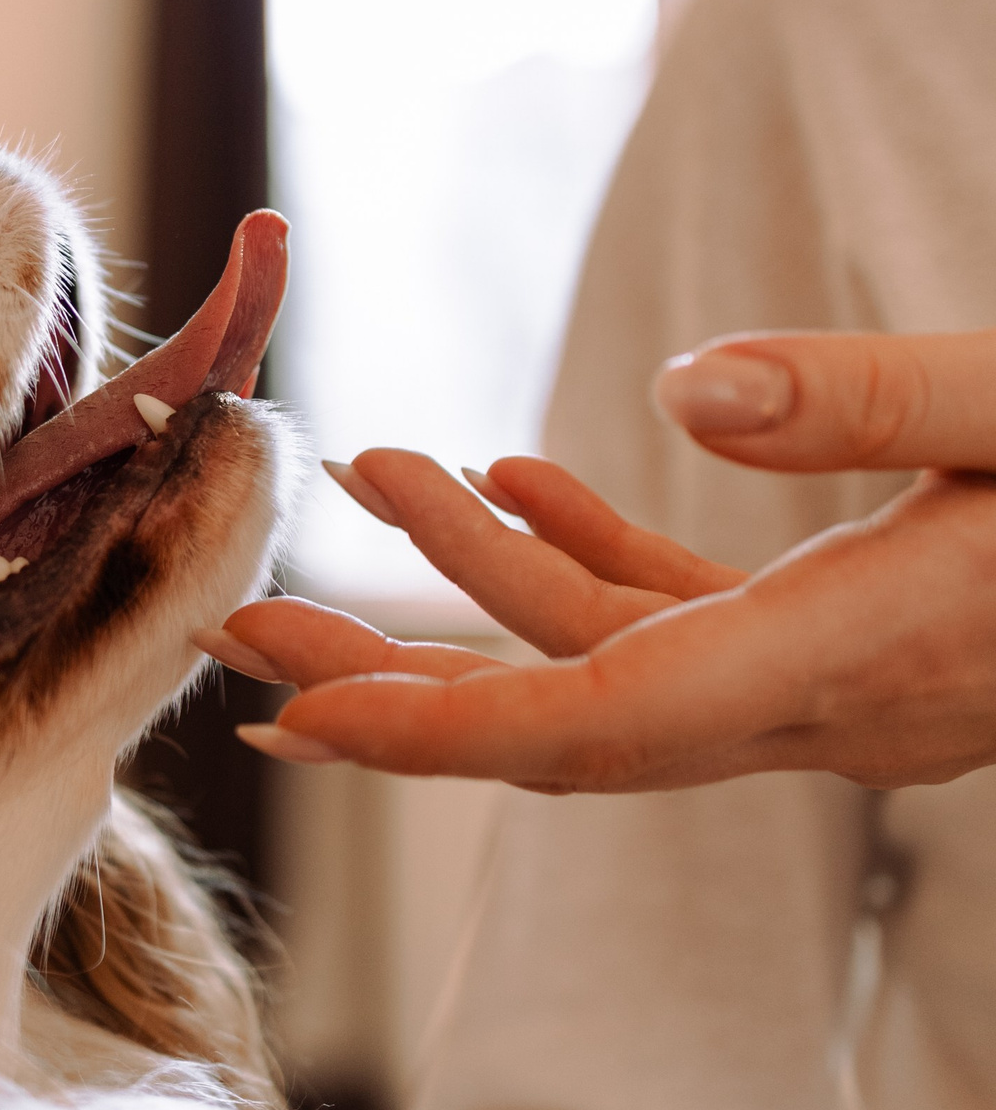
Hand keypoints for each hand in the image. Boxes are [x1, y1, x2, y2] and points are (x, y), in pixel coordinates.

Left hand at [200, 329, 995, 793]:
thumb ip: (872, 398)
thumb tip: (683, 379)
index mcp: (860, 660)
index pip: (604, 724)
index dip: (439, 730)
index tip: (296, 719)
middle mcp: (832, 701)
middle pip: (566, 721)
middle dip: (399, 686)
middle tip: (236, 641)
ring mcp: (846, 681)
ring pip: (621, 661)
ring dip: (482, 580)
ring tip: (369, 476)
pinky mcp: (863, 636)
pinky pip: (696, 625)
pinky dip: (595, 558)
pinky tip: (516, 485)